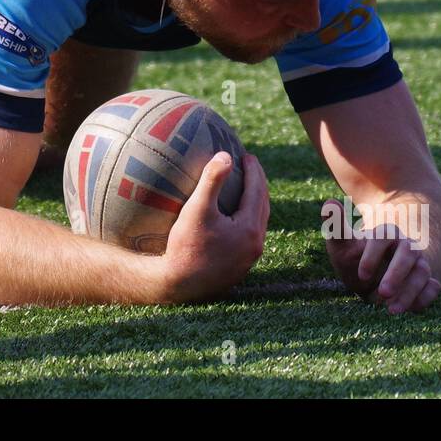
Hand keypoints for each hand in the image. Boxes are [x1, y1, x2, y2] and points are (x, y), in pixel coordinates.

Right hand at [158, 152, 269, 302]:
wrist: (178, 286)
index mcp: (250, 229)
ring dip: (255, 201)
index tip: (246, 154)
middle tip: (249, 166)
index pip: (257, 191)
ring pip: (258, 222)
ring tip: (244, 186)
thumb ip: (212, 180)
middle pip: (263, 205)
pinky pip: (249, 235)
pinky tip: (231, 215)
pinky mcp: (239, 266)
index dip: (253, 170)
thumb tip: (225, 155)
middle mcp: (255, 244)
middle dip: (258, 183)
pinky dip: (246, 218)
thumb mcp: (197, 209)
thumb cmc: (185, 246)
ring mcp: (249, 258)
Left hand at [322, 199, 440, 312]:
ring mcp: (418, 264)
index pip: (383, 237)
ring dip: (410, 291)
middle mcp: (405, 246)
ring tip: (391, 310)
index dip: (373, 256)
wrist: (368, 277)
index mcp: (384, 233)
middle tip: (382, 293)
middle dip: (397, 274)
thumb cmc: (353, 257)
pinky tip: (411, 309)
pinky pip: (432, 287)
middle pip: (409, 253)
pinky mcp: (425, 282)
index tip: (361, 275)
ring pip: (422, 272)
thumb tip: (329, 203)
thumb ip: (336, 226)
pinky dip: (425, 297)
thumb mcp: (341, 244)